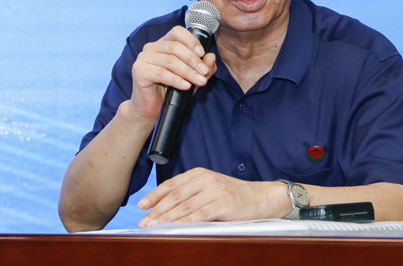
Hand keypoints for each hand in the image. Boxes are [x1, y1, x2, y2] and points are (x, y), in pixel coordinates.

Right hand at [128, 26, 216, 122]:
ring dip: (188, 72)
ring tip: (200, 81)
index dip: (191, 41)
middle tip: (205, 72)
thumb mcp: (192, 77)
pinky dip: (176, 80)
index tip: (202, 54)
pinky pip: (161, 73)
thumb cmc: (171, 90)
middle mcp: (152, 47)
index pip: (177, 32)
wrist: (151, 110)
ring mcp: (144, 58)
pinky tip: (186, 86)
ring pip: (170, 61)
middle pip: (175, 47)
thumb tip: (211, 56)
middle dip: (193, 60)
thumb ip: (203, 67)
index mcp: (163, 43)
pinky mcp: (139, 71)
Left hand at [136, 168, 284, 226]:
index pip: (172, 184)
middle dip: (157, 210)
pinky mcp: (222, 204)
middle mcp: (205, 179)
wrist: (260, 198)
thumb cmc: (232, 195)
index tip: (142, 205)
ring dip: (166, 219)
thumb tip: (165, 207)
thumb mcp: (209, 187)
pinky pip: (198, 215)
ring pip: (184, 207)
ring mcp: (214, 191)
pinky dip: (184, 223)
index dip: (155, 195)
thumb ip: (191, 192)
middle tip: (144, 221)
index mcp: (199, 173)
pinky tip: (175, 229)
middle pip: (175, 196)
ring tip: (154, 227)